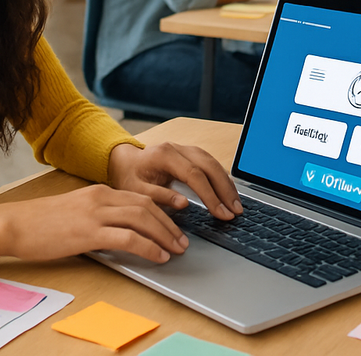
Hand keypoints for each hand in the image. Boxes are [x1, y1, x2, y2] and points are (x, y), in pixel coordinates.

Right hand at [0, 184, 191, 264]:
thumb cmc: (41, 223)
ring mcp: (95, 214)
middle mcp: (101, 198)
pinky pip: (128, 237)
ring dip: (164, 235)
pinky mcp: (89, 232)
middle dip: (170, 224)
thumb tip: (120, 231)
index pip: (140, 197)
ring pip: (142, 219)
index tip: (176, 222)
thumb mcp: (75, 211)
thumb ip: (98, 215)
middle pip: (147, 206)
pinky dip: (148, 246)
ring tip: (176, 249)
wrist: (15, 224)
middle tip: (182, 240)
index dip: (163, 210)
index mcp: (99, 191)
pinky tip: (158, 256)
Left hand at [108, 141, 243, 221]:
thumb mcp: (136, 191)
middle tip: (235, 211)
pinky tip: (229, 193)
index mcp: (164, 155)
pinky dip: (222, 179)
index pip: (194, 175)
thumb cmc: (128, 177)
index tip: (221, 212)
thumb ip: (159, 197)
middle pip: (209, 166)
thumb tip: (184, 204)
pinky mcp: (191, 154)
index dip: (210, 195)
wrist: (124, 161)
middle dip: (225, 190)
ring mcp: (186, 149)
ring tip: (236, 205)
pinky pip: (211, 164)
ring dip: (227, 184)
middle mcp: (178, 148)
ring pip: (214, 163)